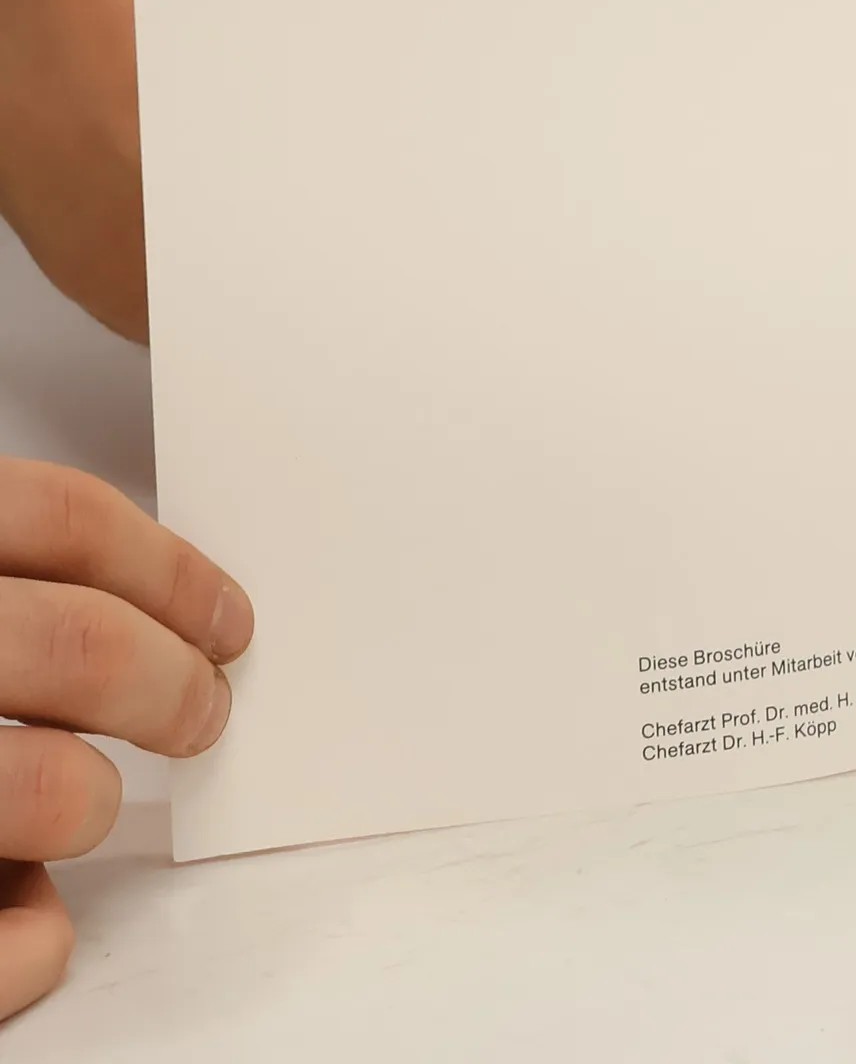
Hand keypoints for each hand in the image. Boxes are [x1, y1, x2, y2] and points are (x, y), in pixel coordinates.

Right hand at [0, 459, 251, 1017]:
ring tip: (76, 807)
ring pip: (48, 789)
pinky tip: (26, 924)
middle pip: (73, 644)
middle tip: (200, 711)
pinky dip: (27, 943)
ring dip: (86, 804)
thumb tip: (130, 626)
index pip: (54, 516)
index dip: (165, 568)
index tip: (224, 618)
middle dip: (169, 684)